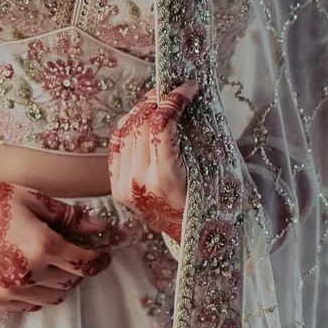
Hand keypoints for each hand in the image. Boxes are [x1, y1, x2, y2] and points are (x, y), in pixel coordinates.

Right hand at [0, 179, 113, 314]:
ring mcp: (12, 290)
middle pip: (72, 281)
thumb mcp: (31, 198)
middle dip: (76, 266)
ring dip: (58, 282)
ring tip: (46, 261)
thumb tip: (100, 227)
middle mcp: (30, 273)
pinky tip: (27, 271)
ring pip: (54, 297)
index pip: (85, 263)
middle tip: (67, 250)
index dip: (100, 260)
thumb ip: (68, 215)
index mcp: (42, 244)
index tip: (103, 254)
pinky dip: (36, 292)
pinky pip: (31, 305)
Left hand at [107, 82, 195, 240]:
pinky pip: (117, 145)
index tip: (187, 87)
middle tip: (173, 90)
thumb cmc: (210, 206)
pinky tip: (143, 119)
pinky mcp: (116, 186)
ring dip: (142, 110)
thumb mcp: (211, 172)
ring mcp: (123, 185)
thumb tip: (187, 98)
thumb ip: (196, 137)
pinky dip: (129, 127)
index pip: (161, 126)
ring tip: (160, 100)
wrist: (192, 240)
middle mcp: (137, 182)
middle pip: (141, 124)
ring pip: (125, 131)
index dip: (174, 100)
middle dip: (158, 100)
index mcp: (165, 180)